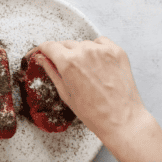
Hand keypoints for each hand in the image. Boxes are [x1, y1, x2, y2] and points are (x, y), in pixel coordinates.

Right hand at [26, 37, 146, 138]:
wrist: (120, 119)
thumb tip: (41, 59)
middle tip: (63, 67)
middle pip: (65, 44)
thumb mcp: (65, 92)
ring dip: (79, 53)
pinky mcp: (116, 51)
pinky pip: (100, 42)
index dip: (42, 49)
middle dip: (60, 53)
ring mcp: (102, 50)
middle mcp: (84, 51)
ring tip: (85, 71)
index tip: (41, 52)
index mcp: (68, 62)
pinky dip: (95, 49)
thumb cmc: (92, 111)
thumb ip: (51, 71)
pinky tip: (96, 64)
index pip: (49, 46)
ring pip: (82, 44)